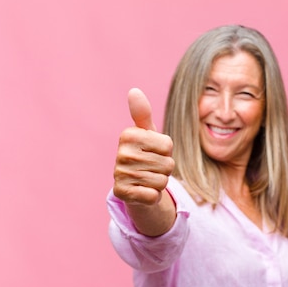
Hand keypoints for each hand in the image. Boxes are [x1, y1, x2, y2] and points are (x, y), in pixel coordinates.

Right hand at [113, 88, 174, 205]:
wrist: (135, 186)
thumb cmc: (146, 155)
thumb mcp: (147, 133)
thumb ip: (143, 114)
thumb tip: (134, 91)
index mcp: (128, 135)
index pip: (168, 145)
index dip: (167, 151)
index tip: (154, 151)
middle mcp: (121, 154)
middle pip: (167, 163)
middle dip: (165, 168)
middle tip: (151, 168)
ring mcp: (120, 174)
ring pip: (161, 180)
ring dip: (159, 182)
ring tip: (148, 178)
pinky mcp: (122, 193)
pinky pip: (152, 195)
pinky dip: (152, 195)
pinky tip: (143, 191)